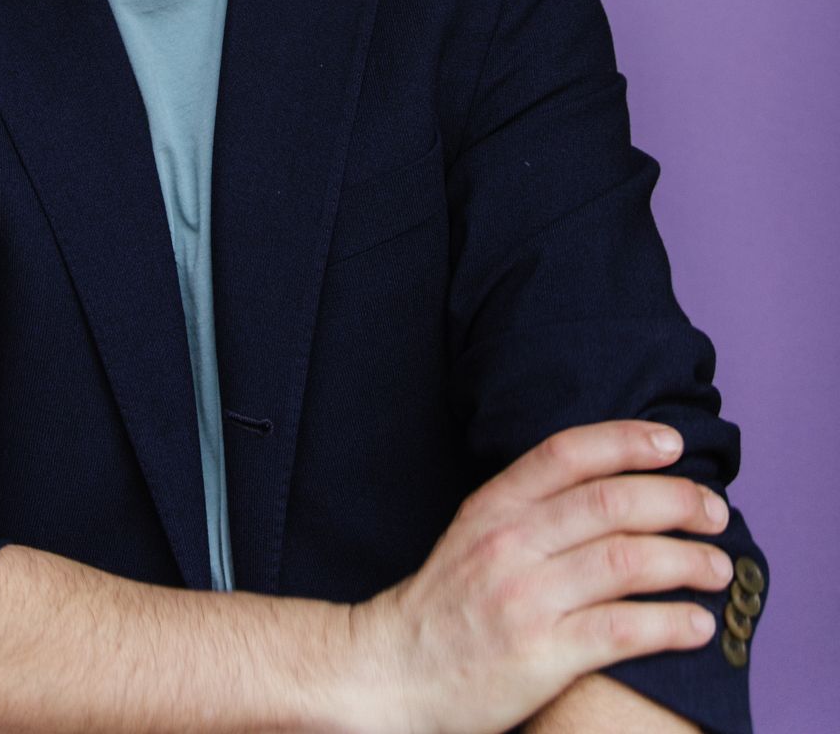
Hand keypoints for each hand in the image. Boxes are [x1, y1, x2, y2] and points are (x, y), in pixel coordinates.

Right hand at [345, 420, 730, 733]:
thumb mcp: (475, 532)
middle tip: (715, 512)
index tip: (673, 444)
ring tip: (719, 567)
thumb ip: (530, 507)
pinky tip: (697, 624)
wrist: (393, 671)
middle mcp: (511, 543)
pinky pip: (622, 630)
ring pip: (625, 561)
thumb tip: (610, 484)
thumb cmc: (446, 603)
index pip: (567, 453)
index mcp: (495, 506)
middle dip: (676, 501)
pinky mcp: (542, 654)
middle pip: (610, 503)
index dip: (625, 440)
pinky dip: (670, 623)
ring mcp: (526, 598)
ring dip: (686, 561)